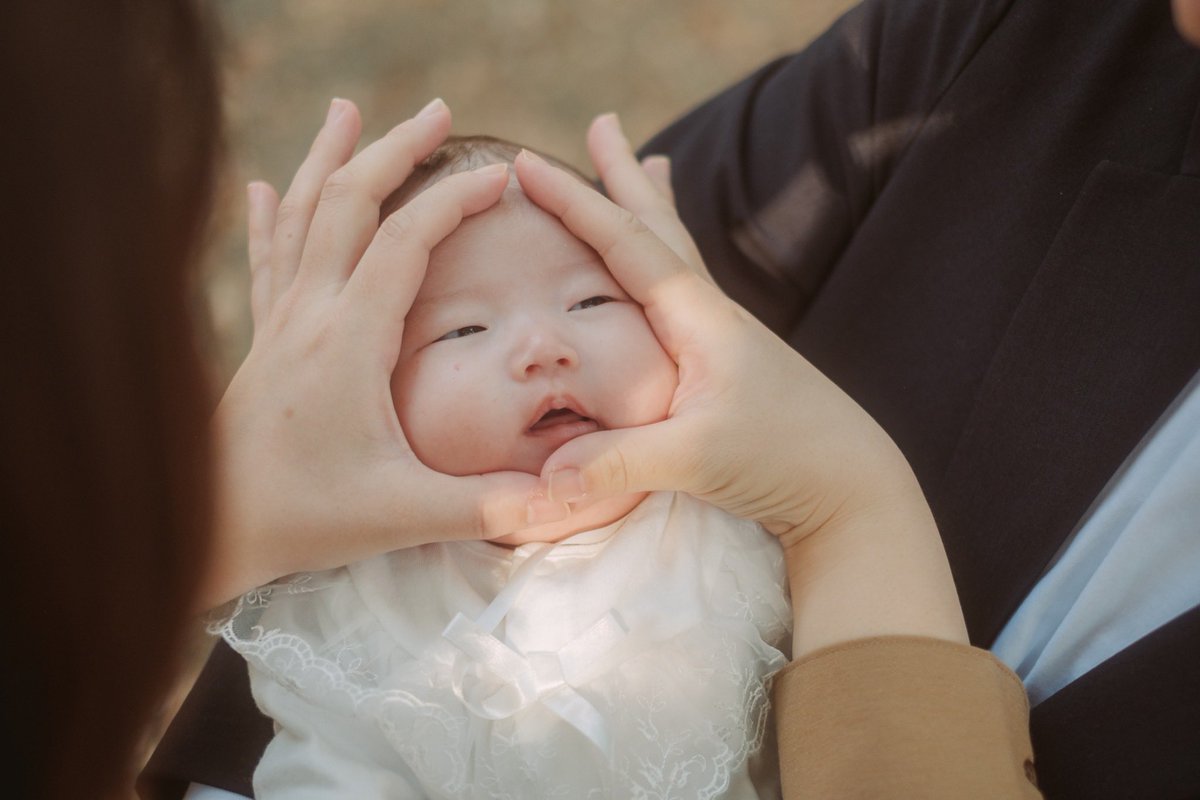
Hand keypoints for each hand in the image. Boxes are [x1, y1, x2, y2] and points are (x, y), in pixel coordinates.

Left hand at [202, 99, 547, 608]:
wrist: (208, 531)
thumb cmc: (304, 519)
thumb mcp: (402, 514)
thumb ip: (484, 504)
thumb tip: (562, 497)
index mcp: (348, 343)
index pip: (405, 242)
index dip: (454, 201)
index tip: (500, 177)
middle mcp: (309, 316)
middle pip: (349, 204)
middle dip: (396, 150)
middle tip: (439, 112)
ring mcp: (280, 324)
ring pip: (302, 217)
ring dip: (330, 160)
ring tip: (348, 111)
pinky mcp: (264, 342)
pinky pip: (266, 260)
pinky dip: (270, 216)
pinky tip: (263, 187)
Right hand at [514, 116, 966, 654]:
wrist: (854, 488)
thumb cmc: (785, 461)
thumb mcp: (696, 459)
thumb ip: (618, 461)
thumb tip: (543, 477)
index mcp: (699, 317)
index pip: (627, 243)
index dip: (575, 203)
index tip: (528, 164)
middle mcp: (712, 314)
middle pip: (661, 226)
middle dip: (625, 177)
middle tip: (604, 123)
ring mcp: (725, 336)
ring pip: (677, 254)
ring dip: (654, 207)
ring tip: (652, 163)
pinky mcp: (730, 364)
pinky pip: (685, 293)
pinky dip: (666, 264)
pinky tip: (670, 277)